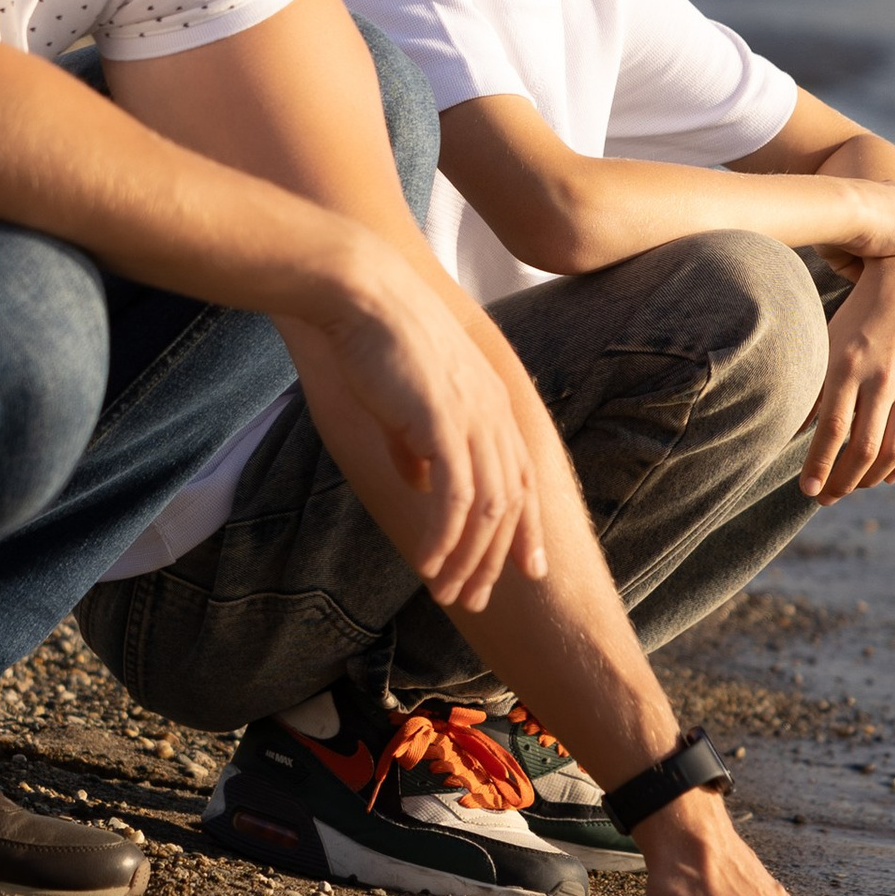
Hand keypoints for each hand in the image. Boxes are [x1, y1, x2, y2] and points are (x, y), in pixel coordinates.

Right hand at [303, 255, 549, 613]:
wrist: (365, 296)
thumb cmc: (379, 340)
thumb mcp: (406, 400)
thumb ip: (416, 444)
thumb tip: (417, 481)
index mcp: (493, 406)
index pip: (523, 479)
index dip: (528, 529)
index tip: (530, 570)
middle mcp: (495, 415)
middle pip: (511, 504)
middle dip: (495, 559)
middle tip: (475, 599)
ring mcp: (474, 420)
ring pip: (487, 510)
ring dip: (467, 558)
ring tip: (448, 593)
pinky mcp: (444, 424)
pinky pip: (455, 498)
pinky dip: (445, 537)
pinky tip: (428, 564)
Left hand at [801, 259, 894, 500]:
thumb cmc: (857, 316)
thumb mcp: (827, 342)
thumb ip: (812, 387)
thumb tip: (794, 433)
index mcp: (847, 365)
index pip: (832, 429)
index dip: (819, 465)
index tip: (807, 490)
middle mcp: (882, 377)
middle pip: (864, 448)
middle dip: (842, 481)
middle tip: (826, 497)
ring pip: (894, 450)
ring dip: (870, 478)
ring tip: (852, 486)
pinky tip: (887, 475)